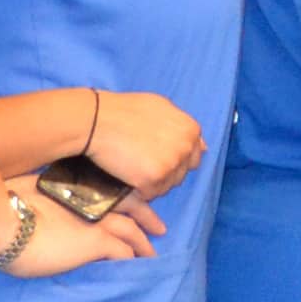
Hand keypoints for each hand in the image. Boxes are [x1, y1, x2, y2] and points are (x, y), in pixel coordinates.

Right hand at [0, 185, 159, 275]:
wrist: (0, 224)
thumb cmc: (2, 208)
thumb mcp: (25, 194)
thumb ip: (44, 199)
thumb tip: (43, 208)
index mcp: (72, 187)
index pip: (108, 190)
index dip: (123, 197)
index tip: (133, 204)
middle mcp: (88, 200)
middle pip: (129, 204)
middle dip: (146, 216)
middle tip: (159, 228)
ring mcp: (94, 220)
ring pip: (131, 231)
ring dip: (143, 244)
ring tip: (151, 254)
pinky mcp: (96, 241)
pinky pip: (123, 252)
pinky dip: (131, 258)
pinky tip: (134, 266)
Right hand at [83, 89, 208, 200]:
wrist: (96, 119)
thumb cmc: (124, 111)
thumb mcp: (161, 107)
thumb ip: (183, 127)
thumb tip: (204, 147)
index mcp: (191, 130)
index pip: (193, 158)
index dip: (172, 159)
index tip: (155, 156)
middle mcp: (186, 147)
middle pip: (180, 174)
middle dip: (163, 172)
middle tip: (139, 161)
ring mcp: (171, 164)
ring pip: (166, 186)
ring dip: (151, 183)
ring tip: (132, 166)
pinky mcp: (154, 179)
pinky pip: (150, 194)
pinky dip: (138, 190)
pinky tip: (126, 174)